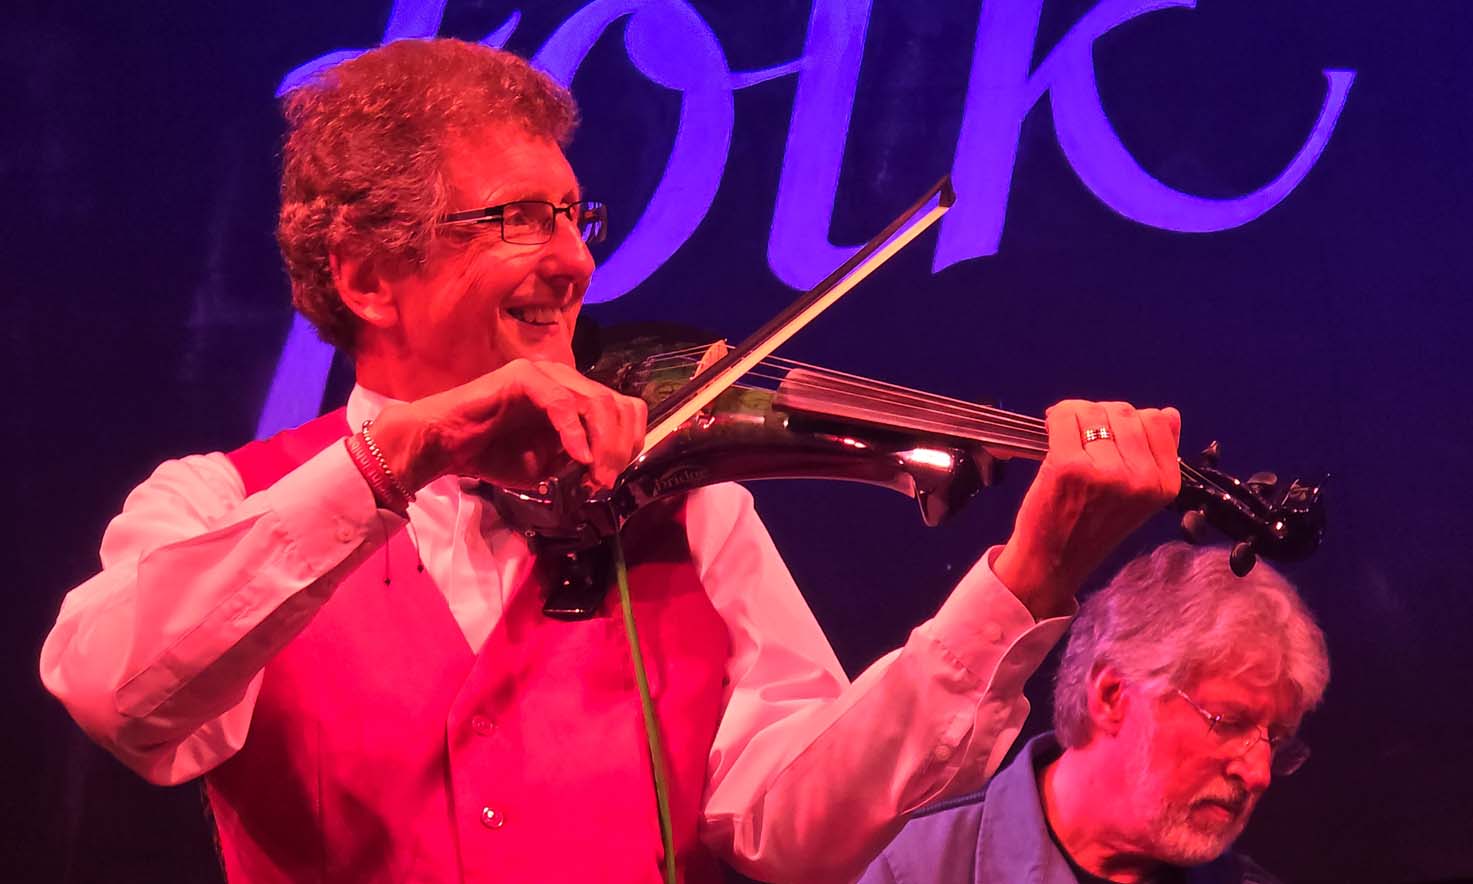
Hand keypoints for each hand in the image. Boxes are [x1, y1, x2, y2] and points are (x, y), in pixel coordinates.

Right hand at [366, 359, 647, 490]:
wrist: (445, 445)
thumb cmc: (492, 453)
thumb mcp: (548, 466)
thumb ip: (578, 463)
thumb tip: (605, 471)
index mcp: (577, 397)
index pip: (625, 408)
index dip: (631, 440)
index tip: (619, 475)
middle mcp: (567, 380)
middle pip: (617, 405)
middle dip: (619, 448)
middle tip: (606, 482)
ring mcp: (546, 374)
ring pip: (595, 401)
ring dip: (602, 444)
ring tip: (594, 475)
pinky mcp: (524, 376)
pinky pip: (562, 402)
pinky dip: (574, 432)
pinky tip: (577, 458)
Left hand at [993, 400, 1180, 617]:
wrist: (1054, 562)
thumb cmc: (1092, 527)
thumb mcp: (1139, 497)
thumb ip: (1156, 455)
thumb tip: (1169, 413)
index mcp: (1164, 484)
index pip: (1158, 420)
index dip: (1129, 420)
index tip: (1109, 433)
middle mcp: (1141, 478)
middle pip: (1125, 411)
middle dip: (1100, 415)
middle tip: (1082, 437)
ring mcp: (1106, 472)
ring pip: (1094, 410)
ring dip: (1077, 415)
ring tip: (1067, 438)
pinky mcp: (1070, 466)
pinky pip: (1065, 416)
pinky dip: (1055, 419)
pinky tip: (1050, 435)